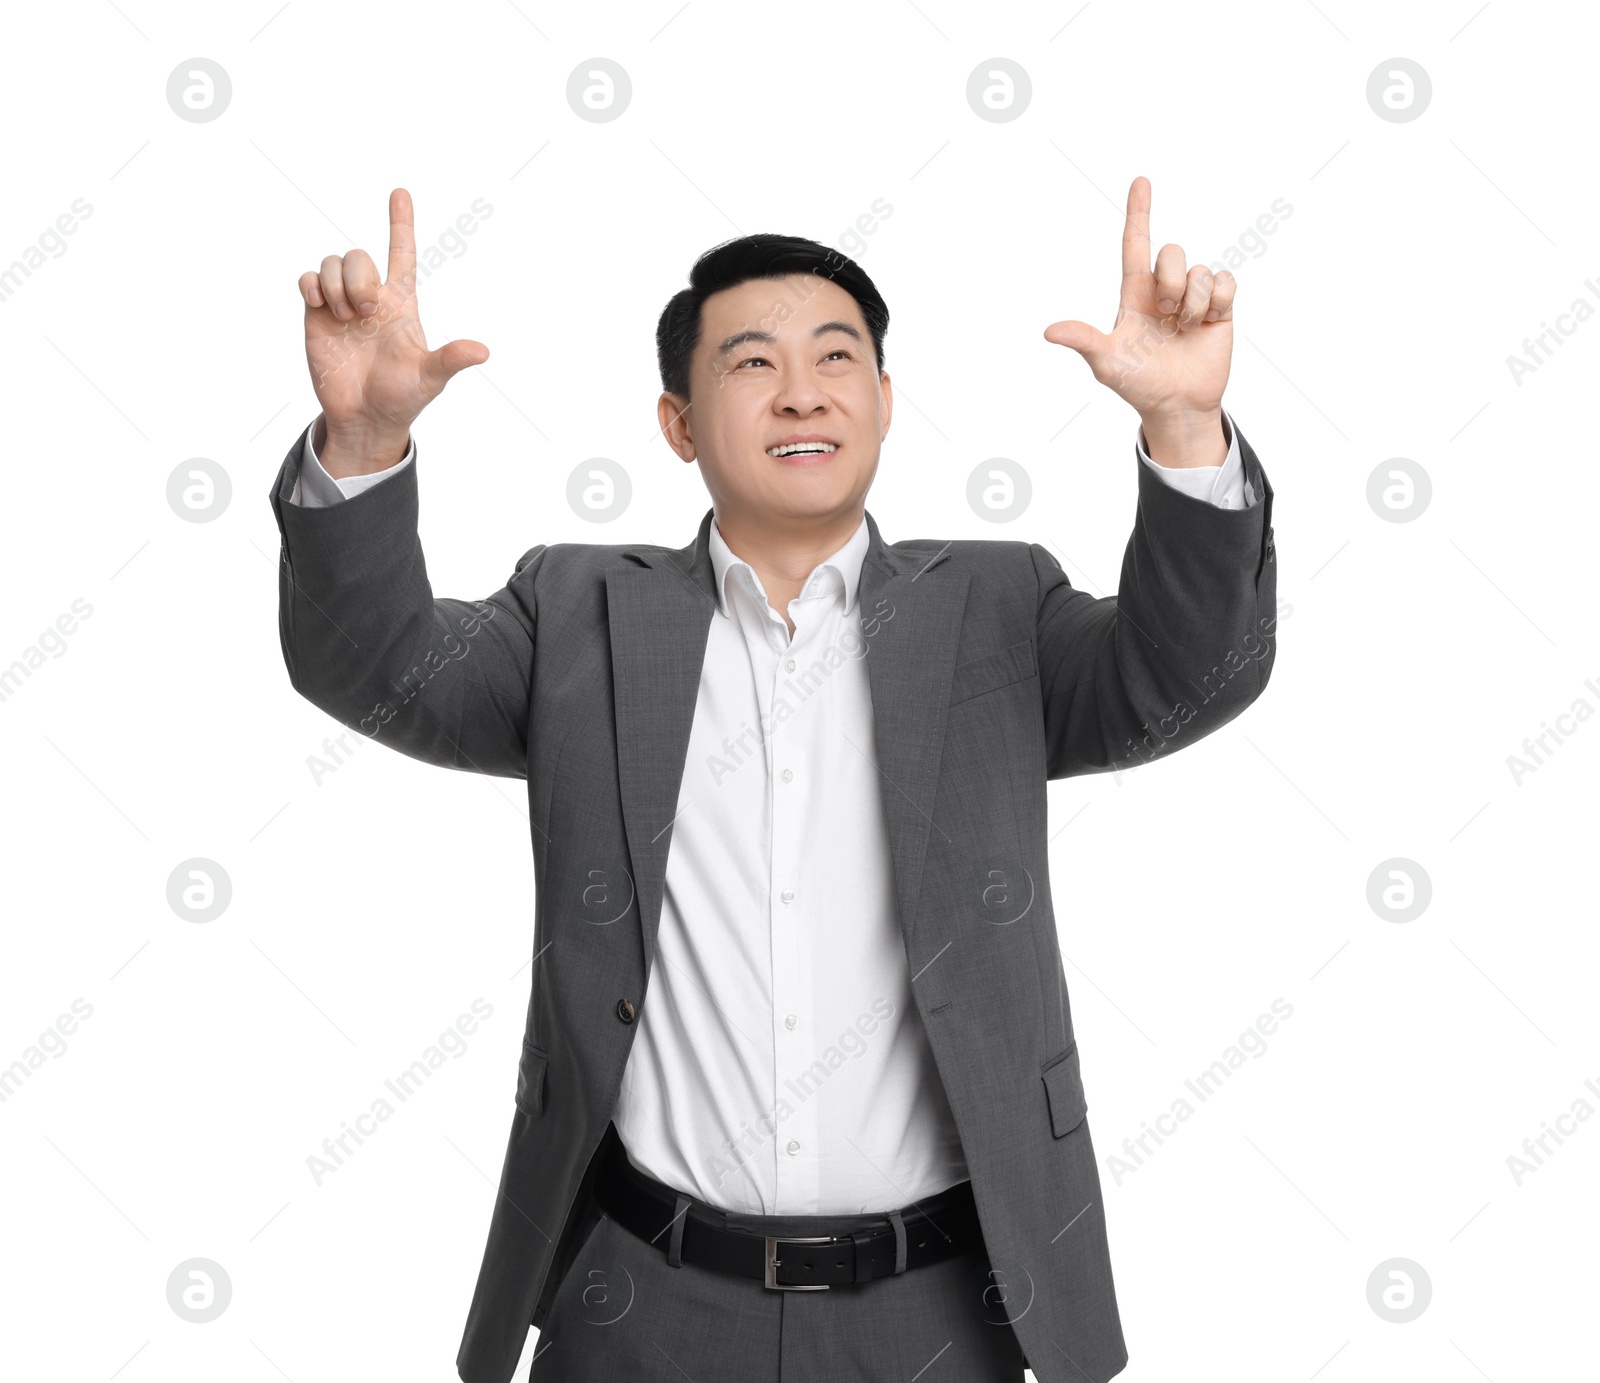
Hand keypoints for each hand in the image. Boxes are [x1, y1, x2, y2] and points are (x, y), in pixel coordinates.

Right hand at [297, 188, 487, 475]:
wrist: (364, 417)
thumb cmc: (402, 397)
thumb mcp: (430, 379)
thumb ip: (451, 360)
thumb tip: (482, 352)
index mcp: (401, 303)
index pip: (402, 253)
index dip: (401, 223)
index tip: (400, 193)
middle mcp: (371, 297)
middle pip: (358, 255)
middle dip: (358, 279)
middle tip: (364, 315)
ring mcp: (343, 303)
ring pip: (331, 262)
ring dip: (336, 288)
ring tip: (345, 321)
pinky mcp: (318, 314)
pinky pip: (308, 279)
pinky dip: (313, 287)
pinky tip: (323, 309)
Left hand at [1043, 176, 1234, 464]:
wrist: (1178, 405)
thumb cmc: (1138, 384)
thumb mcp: (1107, 363)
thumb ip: (1083, 340)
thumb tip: (1049, 332)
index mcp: (1135, 294)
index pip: (1135, 244)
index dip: (1139, 213)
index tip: (1141, 181)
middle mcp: (1164, 289)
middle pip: (1172, 251)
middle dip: (1170, 281)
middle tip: (1164, 317)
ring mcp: (1192, 297)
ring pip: (1200, 270)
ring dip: (1192, 304)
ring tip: (1184, 330)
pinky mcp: (1219, 307)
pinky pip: (1225, 282)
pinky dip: (1216, 303)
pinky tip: (1207, 325)